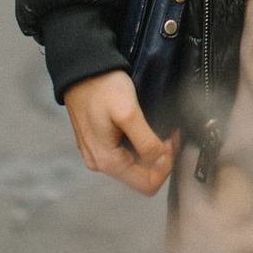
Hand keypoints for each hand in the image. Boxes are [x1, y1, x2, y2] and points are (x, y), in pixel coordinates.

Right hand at [62, 71, 175, 195]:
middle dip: (160, 158)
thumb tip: (160, 160)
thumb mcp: (129, 114)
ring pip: (134, 165)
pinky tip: (144, 127)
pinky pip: (124, 153)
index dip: (166, 166)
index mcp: (107, 161)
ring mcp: (97, 153)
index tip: (170, 141)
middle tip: (169, 133)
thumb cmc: (102, 87)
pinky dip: (139, 144)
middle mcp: (100, 162)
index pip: (147, 185)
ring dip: (151, 151)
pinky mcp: (98, 142)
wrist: (81, 68)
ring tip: (159, 128)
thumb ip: (146, 142)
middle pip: (141, 176)